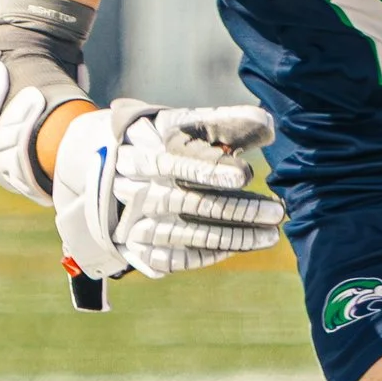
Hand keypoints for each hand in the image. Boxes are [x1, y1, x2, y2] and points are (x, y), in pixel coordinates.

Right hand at [52, 100, 282, 280]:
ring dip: (231, 238)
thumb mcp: (182, 124)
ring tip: (270, 235)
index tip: (245, 174)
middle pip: (186, 203)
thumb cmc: (158, 141)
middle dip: (235, 209)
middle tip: (276, 212)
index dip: (209, 169)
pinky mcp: (134, 249)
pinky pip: (173, 259)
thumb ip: (223, 121)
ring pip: (183, 235)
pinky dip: (207, 254)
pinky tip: (239, 247)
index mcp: (142, 154)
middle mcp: (134, 190)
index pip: (175, 162)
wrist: (105, 170)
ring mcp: (132, 223)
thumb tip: (267, 122)